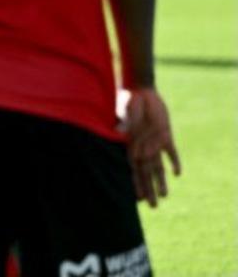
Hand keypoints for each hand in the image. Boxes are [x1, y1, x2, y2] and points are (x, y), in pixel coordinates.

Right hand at [120, 87, 180, 206]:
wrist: (139, 90)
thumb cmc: (127, 101)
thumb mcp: (124, 114)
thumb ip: (123, 125)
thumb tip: (119, 134)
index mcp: (130, 145)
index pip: (133, 169)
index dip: (135, 184)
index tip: (136, 199)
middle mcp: (142, 147)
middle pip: (146, 173)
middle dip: (148, 189)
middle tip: (152, 207)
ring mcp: (154, 142)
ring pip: (158, 167)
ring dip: (161, 181)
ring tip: (164, 196)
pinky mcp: (165, 135)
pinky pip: (170, 152)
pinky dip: (174, 161)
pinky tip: (177, 174)